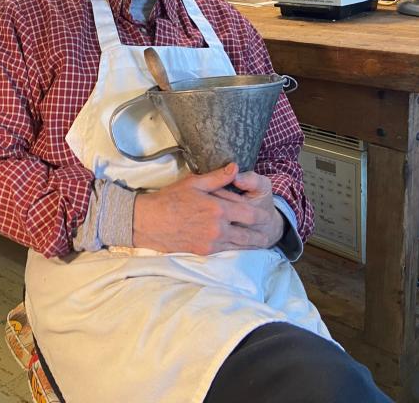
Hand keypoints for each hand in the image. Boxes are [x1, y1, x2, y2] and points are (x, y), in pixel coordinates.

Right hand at [132, 164, 281, 254]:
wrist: (148, 222)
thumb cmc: (170, 199)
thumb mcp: (194, 183)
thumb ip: (218, 177)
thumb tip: (236, 167)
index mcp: (219, 209)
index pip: (250, 215)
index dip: (262, 216)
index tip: (268, 216)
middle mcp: (218, 228)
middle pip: (249, 234)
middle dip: (261, 234)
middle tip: (269, 233)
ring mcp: (211, 242)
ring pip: (239, 245)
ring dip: (252, 244)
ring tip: (261, 242)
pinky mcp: (203, 252)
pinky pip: (226, 251)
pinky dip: (236, 249)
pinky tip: (241, 248)